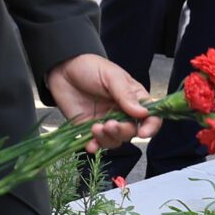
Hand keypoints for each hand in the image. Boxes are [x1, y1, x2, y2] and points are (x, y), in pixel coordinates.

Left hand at [45, 52, 161, 153]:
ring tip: (95, 128)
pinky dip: (95, 147)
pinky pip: (96, 143)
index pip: (150, 117)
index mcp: (134, 100)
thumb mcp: (111, 76)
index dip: (151, 127)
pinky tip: (90, 145)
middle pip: (131, 132)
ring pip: (115, 140)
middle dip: (123, 132)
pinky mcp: (88, 129)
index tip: (143, 133)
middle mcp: (123, 114)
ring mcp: (106, 122)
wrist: (63, 69)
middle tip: (110, 124)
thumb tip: (143, 113)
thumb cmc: (91, 68)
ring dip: (108, 139)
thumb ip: (126, 94)